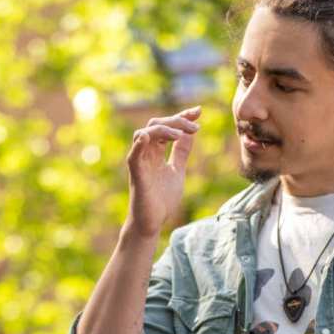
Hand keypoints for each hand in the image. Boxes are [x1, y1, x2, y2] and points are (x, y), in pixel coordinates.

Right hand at [125, 105, 200, 236]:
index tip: (199, 111)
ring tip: (180, 134)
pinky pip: (133, 156)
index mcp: (157, 152)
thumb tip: (191, 133)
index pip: (168, 127)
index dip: (182, 116)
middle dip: (177, 121)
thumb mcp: (177, 171)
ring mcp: (140, 163)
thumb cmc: (162, 200)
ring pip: (145, 134)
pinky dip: (138, 145)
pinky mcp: (136, 175)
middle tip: (195, 126)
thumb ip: (181, 153)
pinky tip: (147, 137)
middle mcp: (147, 153)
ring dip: (163, 130)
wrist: (152, 223)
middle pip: (157, 125)